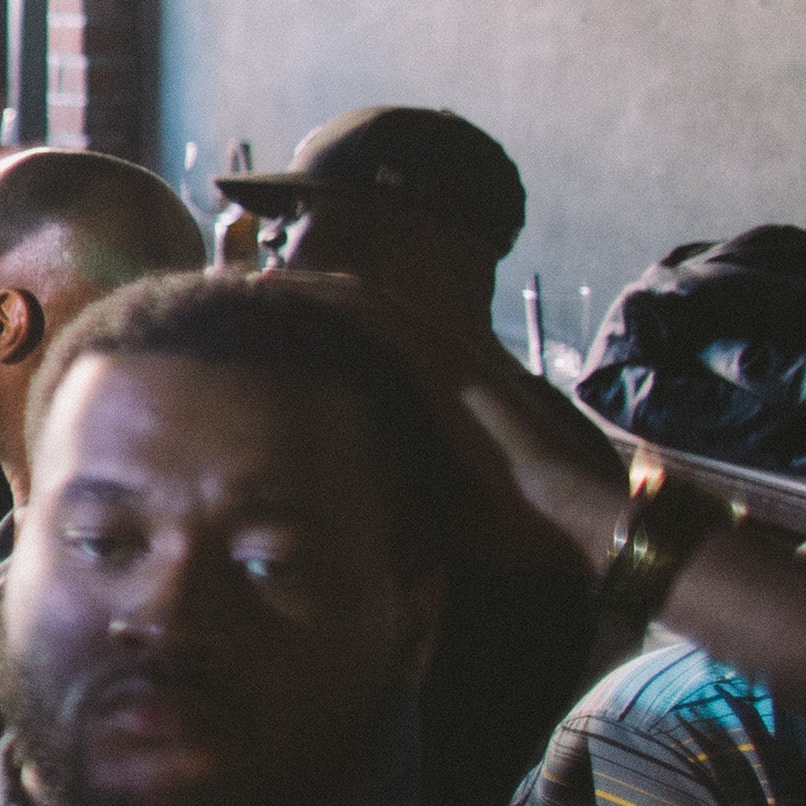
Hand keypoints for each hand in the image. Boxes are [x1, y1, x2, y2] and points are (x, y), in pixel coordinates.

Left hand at [261, 272, 615, 567]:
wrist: (572, 524)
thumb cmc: (510, 522)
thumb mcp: (427, 501)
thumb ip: (390, 488)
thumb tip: (334, 514)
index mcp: (428, 394)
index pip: (356, 347)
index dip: (305, 333)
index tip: (247, 333)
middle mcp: (434, 363)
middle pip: (351, 314)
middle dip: (294, 301)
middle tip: (232, 293)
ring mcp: (442, 354)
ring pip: (357, 301)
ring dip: (302, 288)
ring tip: (245, 281)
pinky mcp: (444, 357)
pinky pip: (376, 312)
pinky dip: (328, 296)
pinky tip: (284, 287)